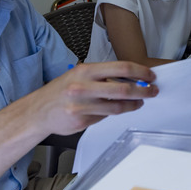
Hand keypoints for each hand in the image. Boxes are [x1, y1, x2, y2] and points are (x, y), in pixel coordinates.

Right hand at [31, 61, 157, 135]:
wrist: (38, 111)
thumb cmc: (61, 91)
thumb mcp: (80, 75)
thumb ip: (103, 76)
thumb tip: (131, 78)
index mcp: (86, 71)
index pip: (121, 68)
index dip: (140, 72)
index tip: (151, 76)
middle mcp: (83, 87)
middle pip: (123, 88)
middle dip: (143, 90)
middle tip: (152, 91)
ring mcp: (82, 105)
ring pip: (117, 106)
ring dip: (133, 105)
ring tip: (139, 102)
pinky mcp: (82, 121)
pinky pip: (105, 117)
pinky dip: (114, 113)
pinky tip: (118, 109)